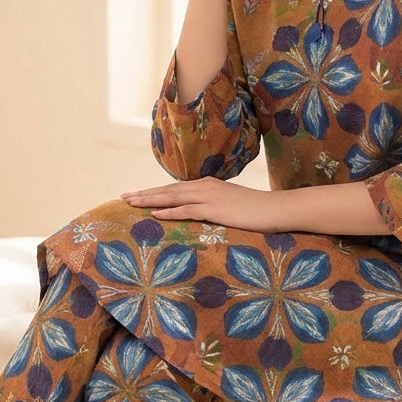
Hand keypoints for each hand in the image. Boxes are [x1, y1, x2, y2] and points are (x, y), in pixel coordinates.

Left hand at [122, 177, 275, 231]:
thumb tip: (203, 216)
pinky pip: (188, 210)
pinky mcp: (216, 208)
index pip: (175, 188)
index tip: (136, 195)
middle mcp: (206, 186)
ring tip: (130, 203)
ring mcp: (211, 196)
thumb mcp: (232, 207)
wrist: (277, 209)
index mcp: (208, 185)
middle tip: (123, 197)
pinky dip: (170, 211)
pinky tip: (155, 214)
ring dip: (150, 199)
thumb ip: (215, 208)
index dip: (154, 191)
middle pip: (169, 190)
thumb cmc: (257, 211)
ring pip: (173, 197)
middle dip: (145, 193)